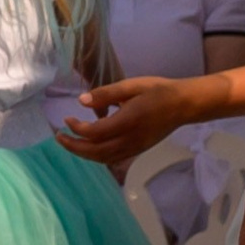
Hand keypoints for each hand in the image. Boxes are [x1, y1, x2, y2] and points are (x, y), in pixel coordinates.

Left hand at [56, 73, 198, 171]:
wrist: (184, 105)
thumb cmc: (158, 91)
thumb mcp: (131, 86)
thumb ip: (106, 94)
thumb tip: (81, 101)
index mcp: (128, 121)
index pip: (95, 133)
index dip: (77, 129)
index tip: (67, 118)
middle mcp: (131, 139)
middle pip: (96, 152)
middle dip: (74, 147)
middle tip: (59, 137)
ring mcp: (136, 148)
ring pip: (104, 158)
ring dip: (84, 153)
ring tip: (70, 142)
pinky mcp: (139, 150)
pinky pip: (113, 158)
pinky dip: (97, 155)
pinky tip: (90, 145)